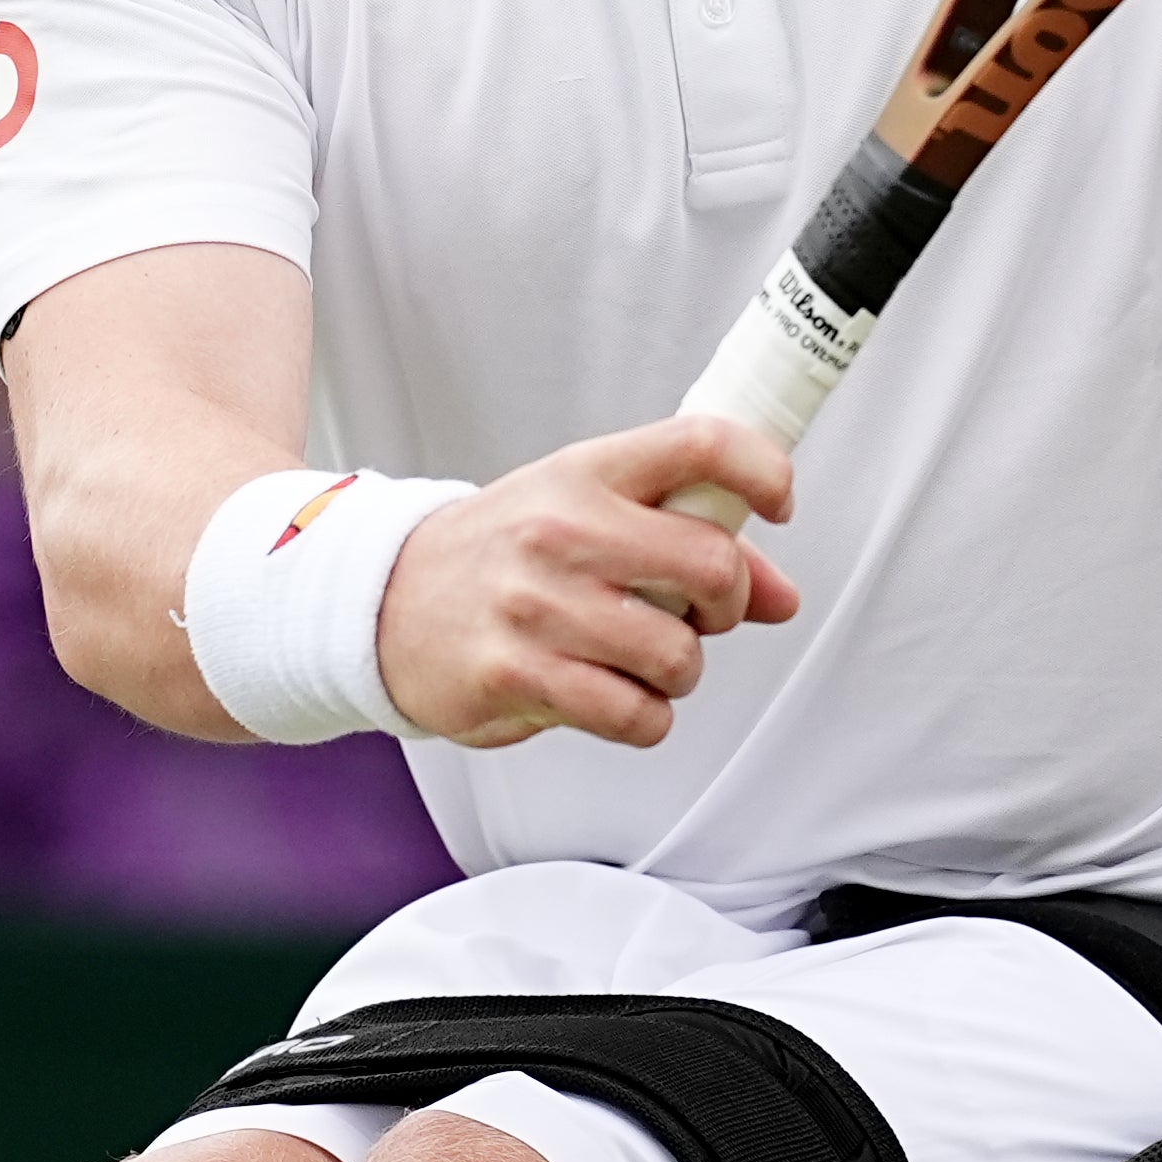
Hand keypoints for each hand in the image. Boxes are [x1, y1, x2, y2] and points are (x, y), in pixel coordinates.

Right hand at [376, 419, 803, 749]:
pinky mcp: (517, 673)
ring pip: (679, 655)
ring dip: (677, 671)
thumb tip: (781, 595)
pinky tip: (613, 696)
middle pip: (711, 565)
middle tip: (697, 611)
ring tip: (636, 658)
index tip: (779, 501)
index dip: (764, 469)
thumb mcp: (583, 517)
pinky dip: (644, 717)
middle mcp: (562, 530)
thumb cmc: (498, 556)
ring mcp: (537, 604)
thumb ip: (685, 543)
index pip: (700, 444)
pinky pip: (635, 714)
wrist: (380, 602)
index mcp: (585, 474)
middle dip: (726, 603)